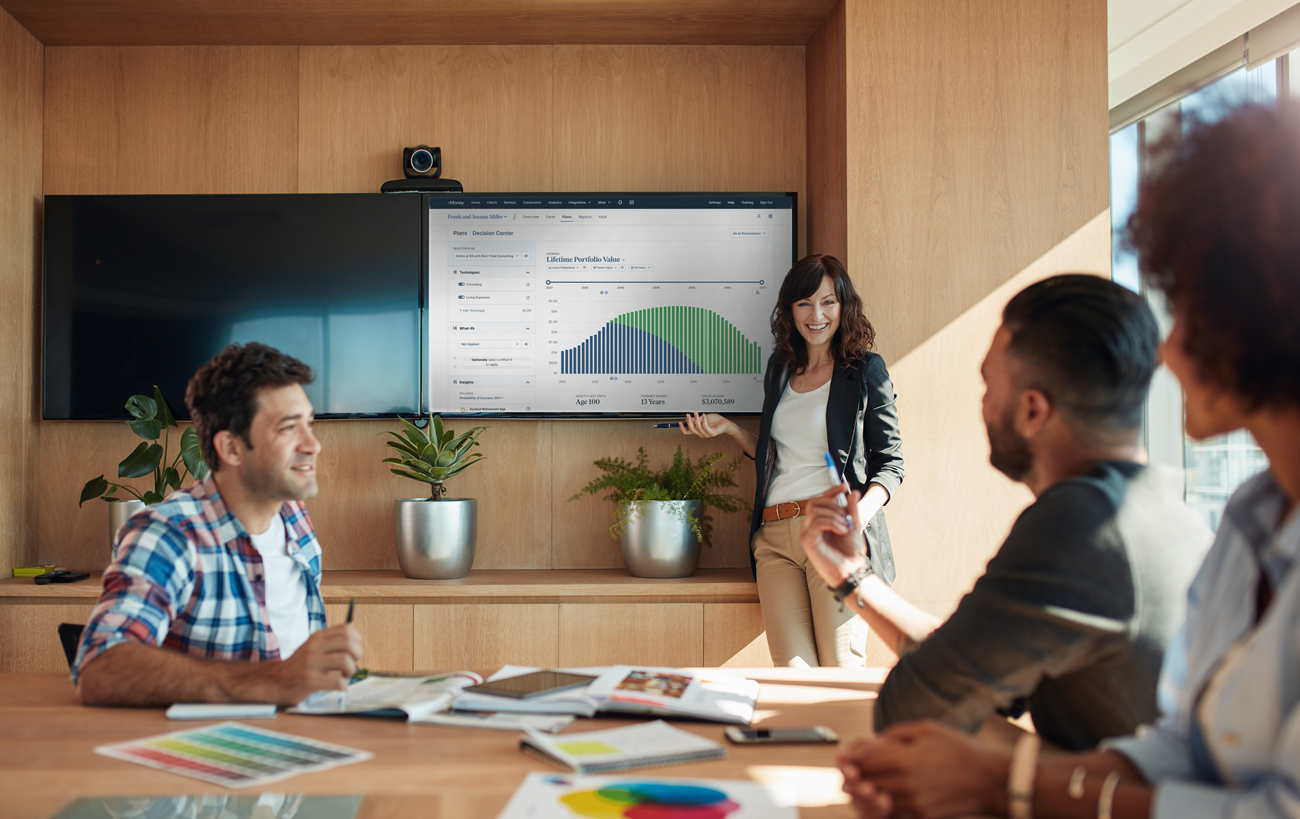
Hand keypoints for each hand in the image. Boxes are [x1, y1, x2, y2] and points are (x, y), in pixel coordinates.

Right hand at [269, 624, 363, 704]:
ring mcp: (311, 663)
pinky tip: (338, 686)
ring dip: (351, 670)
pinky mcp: (309, 680)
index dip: (357, 639)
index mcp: (317, 637)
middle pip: (349, 643)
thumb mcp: (312, 647)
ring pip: (345, 661)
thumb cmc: (298, 666)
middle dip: (357, 654)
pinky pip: (337, 681)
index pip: (346, 629)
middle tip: (352, 663)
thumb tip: (355, 637)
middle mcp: (314, 647)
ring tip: (345, 675)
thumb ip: (329, 641)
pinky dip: (343, 686)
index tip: (354, 650)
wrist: (274, 681)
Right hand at [678, 412, 731, 438]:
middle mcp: (701, 434)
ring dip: (696, 419)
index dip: (683, 428)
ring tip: (696, 412)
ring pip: (698, 427)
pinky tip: (704, 415)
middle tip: (688, 414)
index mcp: (699, 430)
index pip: (688, 432)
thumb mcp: (704, 418)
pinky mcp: (712, 433)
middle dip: (689, 421)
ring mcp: (706, 434)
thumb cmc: (716, 420)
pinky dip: (703, 420)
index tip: (679, 422)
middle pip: (691, 429)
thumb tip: (688, 419)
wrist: (726, 423)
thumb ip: (696, 419)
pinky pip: (705, 427)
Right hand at [801, 482, 866, 586]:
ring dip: (834, 516)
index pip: (820, 499)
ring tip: (845, 528)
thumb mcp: (854, 525)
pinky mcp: (808, 541)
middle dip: (832, 504)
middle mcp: (812, 526)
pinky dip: (831, 523)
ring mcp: (808, 533)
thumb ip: (852, 509)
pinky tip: (841, 531)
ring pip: (815, 511)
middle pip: (813, 502)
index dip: (831, 491)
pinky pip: (816, 523)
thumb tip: (852, 492)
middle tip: (845, 517)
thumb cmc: (851, 552)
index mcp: (822, 521)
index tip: (844, 486)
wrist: (852, 569)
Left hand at [843, 722, 1009, 818]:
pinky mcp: (922, 815)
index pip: (865, 760)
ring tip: (862, 784)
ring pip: (877, 798)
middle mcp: (905, 783)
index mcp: (904, 758)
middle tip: (848, 772)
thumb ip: (897, 734)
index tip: (844, 756)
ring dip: (868, 791)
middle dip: (856, 775)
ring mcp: (913, 802)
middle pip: (866, 781)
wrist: (991, 782)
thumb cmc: (962, 750)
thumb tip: (875, 739)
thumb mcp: (928, 730)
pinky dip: (886, 802)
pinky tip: (885, 794)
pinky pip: (895, 809)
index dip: (852, 757)